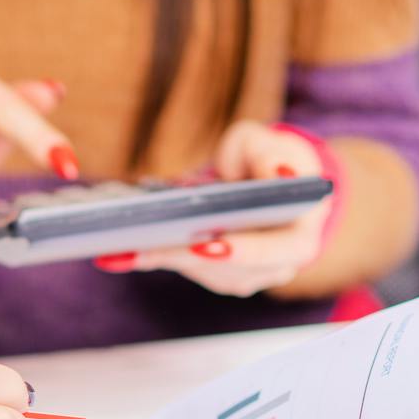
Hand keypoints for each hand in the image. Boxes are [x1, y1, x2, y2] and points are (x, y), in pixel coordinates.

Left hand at [95, 121, 331, 296]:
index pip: (281, 251)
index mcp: (301, 234)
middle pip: (233, 270)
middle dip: (188, 257)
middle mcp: (276, 264)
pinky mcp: (216, 275)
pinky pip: (185, 268)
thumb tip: (275, 172)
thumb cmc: (272, 159)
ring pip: (204, 274)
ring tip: (120, 250)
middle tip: (148, 247)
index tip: (210, 244)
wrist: (267, 182)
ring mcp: (246, 275)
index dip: (246, 251)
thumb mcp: (272, 143)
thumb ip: (272, 153)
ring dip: (162, 260)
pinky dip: (153, 259)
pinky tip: (117, 254)